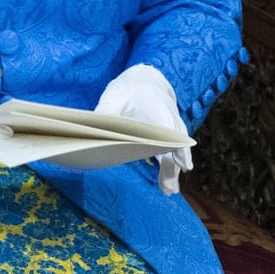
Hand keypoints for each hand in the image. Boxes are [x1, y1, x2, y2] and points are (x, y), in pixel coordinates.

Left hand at [95, 64, 193, 194]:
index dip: (174, 146)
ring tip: (168, 191)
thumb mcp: (114, 97)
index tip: (180, 163)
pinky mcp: (171, 136)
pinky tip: (168, 186)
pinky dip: (172, 168)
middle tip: (168, 188)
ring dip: (173, 171)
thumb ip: (106, 112)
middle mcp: (170, 118)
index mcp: (157, 107)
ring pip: (178, 150)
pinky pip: (175, 153)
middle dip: (173, 166)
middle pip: (175, 144)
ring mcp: (173, 127)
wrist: (145, 82)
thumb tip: (94, 131)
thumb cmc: (128, 91)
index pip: (169, 128)